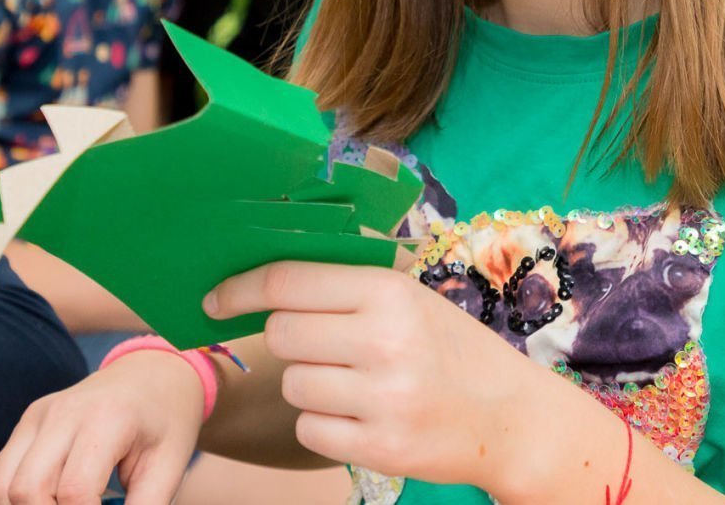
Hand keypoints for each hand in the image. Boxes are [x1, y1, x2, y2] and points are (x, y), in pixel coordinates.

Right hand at [0, 352, 203, 503]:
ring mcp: (38, 415)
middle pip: (27, 489)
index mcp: (107, 417)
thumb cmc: (165, 423)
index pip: (76, 490)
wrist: (152, 375)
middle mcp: (63, 411)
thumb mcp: (169, 466)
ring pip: (0, 486)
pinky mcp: (26, 424)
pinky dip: (4, 504)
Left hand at [207, 261, 551, 498]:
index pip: (289, 281)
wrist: (510, 417)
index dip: (240, 289)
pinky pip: (309, 429)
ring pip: (294, 384)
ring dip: (310, 383)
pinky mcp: (380, 449)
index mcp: (389, 292)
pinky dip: (323, 424)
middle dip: (290, 340)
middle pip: (281, 334)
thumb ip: (347, 285)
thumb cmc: (450, 349)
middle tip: (324, 345)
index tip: (214, 300)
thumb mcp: (411, 298)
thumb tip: (262, 276)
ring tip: (355, 382)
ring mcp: (383, 399)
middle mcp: (384, 341)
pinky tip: (361, 414)